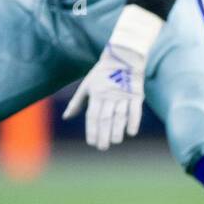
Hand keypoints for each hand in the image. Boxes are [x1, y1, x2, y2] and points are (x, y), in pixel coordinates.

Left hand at [63, 5, 162, 149]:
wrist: (124, 57)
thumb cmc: (102, 73)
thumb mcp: (87, 85)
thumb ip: (77, 102)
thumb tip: (66, 117)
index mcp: (96, 93)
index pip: (93, 115)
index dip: (92, 130)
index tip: (92, 142)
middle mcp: (109, 95)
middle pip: (106, 118)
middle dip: (104, 134)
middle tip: (102, 147)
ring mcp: (123, 95)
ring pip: (119, 115)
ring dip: (117, 130)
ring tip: (115, 141)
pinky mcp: (136, 94)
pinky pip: (135, 110)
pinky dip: (134, 121)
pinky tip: (131, 132)